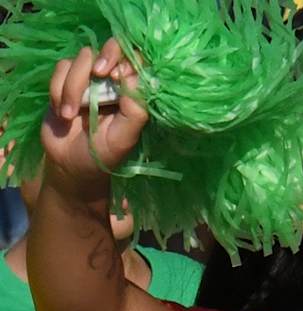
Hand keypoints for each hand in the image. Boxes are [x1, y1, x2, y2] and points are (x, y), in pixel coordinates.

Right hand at [41, 38, 147, 200]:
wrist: (69, 164)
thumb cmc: (102, 153)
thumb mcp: (124, 138)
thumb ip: (135, 112)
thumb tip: (135, 79)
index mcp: (132, 93)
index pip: (137, 61)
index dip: (128, 59)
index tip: (117, 75)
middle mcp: (113, 80)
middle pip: (111, 47)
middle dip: (104, 56)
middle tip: (99, 73)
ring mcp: (88, 78)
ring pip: (81, 58)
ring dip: (73, 86)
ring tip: (71, 115)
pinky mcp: (65, 80)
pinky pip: (61, 69)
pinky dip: (58, 90)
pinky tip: (63, 113)